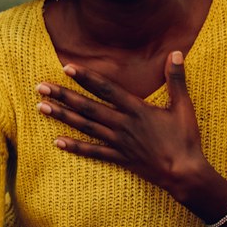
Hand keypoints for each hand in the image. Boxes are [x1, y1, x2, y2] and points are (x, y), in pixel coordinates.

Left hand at [35, 53, 216, 202]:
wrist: (184, 173)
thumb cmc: (185, 139)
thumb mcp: (183, 107)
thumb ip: (176, 79)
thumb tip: (176, 52)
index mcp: (137, 110)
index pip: (107, 89)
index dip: (87, 78)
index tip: (68, 68)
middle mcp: (123, 125)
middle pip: (88, 107)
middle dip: (64, 95)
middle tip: (41, 86)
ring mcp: (119, 143)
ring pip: (86, 127)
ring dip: (62, 117)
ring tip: (42, 107)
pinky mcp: (119, 158)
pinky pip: (93, 152)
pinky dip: (75, 147)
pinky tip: (57, 142)